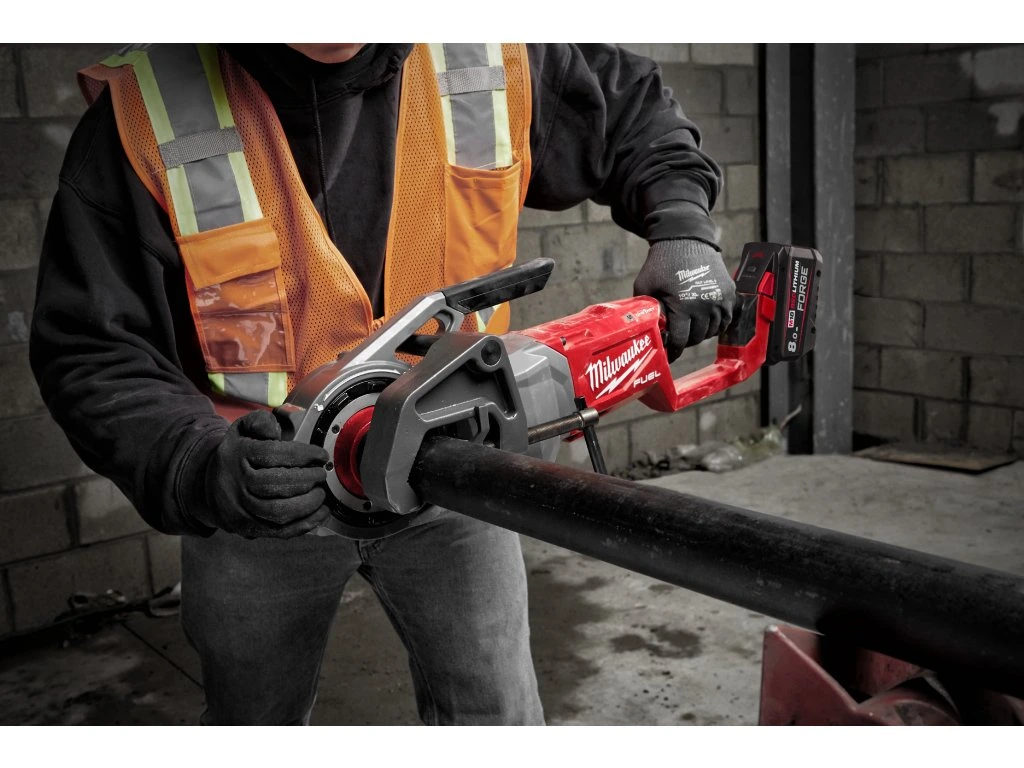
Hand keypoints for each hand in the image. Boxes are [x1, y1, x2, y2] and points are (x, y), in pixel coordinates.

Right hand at [193, 410, 330, 538]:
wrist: (208, 485)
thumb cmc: (237, 454)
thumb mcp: (242, 429)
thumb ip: (260, 422)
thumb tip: (274, 432)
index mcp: (236, 455)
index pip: (272, 454)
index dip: (302, 455)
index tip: (321, 455)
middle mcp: (236, 484)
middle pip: (276, 484)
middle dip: (307, 479)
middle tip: (321, 474)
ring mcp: (241, 510)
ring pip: (279, 512)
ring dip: (308, 503)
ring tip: (322, 493)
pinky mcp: (249, 529)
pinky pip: (280, 532)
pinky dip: (305, 524)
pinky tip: (320, 513)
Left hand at [633, 239, 736, 362]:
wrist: (685, 237)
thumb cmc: (661, 263)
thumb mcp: (645, 287)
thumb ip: (647, 311)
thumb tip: (648, 333)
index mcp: (684, 305)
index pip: (680, 340)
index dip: (673, 351)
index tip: (669, 356)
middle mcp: (706, 305)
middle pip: (697, 338)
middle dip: (685, 342)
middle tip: (677, 340)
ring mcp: (720, 299)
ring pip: (713, 331)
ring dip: (701, 333)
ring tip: (689, 329)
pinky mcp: (730, 292)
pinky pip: (726, 319)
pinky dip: (716, 324)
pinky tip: (704, 321)